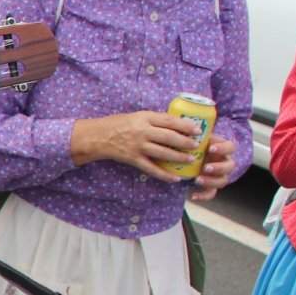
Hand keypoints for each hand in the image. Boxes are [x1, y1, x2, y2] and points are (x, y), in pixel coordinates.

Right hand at [69, 110, 202, 181]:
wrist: (97, 137)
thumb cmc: (118, 124)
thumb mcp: (136, 116)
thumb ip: (154, 120)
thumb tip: (176, 125)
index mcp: (144, 117)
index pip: (169, 121)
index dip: (185, 125)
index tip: (198, 129)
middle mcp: (142, 131)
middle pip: (169, 137)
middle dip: (186, 142)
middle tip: (197, 145)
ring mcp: (138, 146)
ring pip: (163, 153)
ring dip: (179, 157)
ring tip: (190, 159)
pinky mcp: (133, 159)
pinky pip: (152, 169)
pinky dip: (164, 175)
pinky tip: (175, 178)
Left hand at [189, 136, 238, 198]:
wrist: (185, 158)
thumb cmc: (192, 145)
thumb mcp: (194, 139)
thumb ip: (193, 134)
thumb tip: (186, 127)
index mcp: (221, 149)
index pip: (230, 147)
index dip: (222, 148)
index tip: (210, 148)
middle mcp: (223, 162)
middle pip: (230, 166)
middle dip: (219, 167)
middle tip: (206, 167)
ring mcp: (218, 175)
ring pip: (222, 181)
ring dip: (211, 181)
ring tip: (197, 180)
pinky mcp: (210, 186)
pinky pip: (211, 193)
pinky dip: (203, 196)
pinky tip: (192, 195)